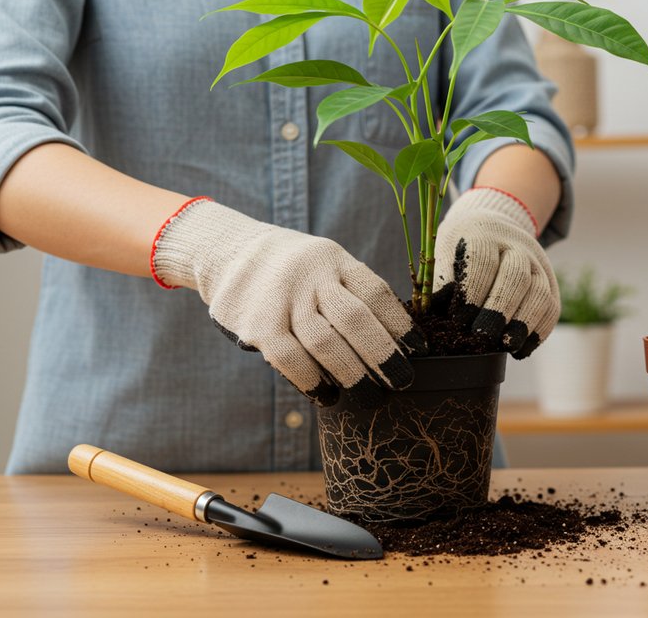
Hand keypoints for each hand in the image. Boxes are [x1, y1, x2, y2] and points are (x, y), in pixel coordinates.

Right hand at [151, 198, 425, 405]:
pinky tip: (327, 395)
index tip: (419, 351)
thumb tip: (395, 345)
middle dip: (383, 355)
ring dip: (352, 374)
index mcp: (335, 259)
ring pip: (324, 342)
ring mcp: (282, 298)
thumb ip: (351, 294)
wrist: (227, 251)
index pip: (376, 292)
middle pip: (354, 318)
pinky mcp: (256, 323)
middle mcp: (311, 274)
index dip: (401, 324)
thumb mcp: (325, 265)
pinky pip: (289, 358)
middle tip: (403, 381)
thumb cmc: (292, 272)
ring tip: (371, 396)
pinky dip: (312, 381)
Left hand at [432, 187, 558, 358]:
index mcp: (483, 234)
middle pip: (515, 276)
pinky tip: (521, 349)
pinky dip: (539, 331)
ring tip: (507, 347)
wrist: (495, 227)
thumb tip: (435, 320)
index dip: (471, 293)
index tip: (457, 321)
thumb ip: (441, 283)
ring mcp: (538, 264)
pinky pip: (552, 308)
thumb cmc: (461, 249)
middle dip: (498, 310)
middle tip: (482, 336)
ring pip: (540, 293)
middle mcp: (516, 246)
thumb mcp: (444, 253)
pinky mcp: (550, 282)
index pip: (482, 262)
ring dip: (524, 323)